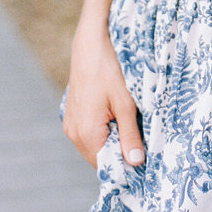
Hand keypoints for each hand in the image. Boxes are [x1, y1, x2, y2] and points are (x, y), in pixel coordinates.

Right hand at [62, 24, 145, 168]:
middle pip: (99, 157)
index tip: (141, 156)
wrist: (89, 46)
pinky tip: (113, 115)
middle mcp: (74, 134)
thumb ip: (130, 135)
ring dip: (110, 141)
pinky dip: (101, 132)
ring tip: (125, 121)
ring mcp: (70, 126)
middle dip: (118, 151)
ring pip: (94, 146)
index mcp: (87, 134)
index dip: (124, 164)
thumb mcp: (125, 103)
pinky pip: (87, 135)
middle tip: (136, 136)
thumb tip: (136, 162)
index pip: (106, 165)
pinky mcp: (70, 117)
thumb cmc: (107, 70)